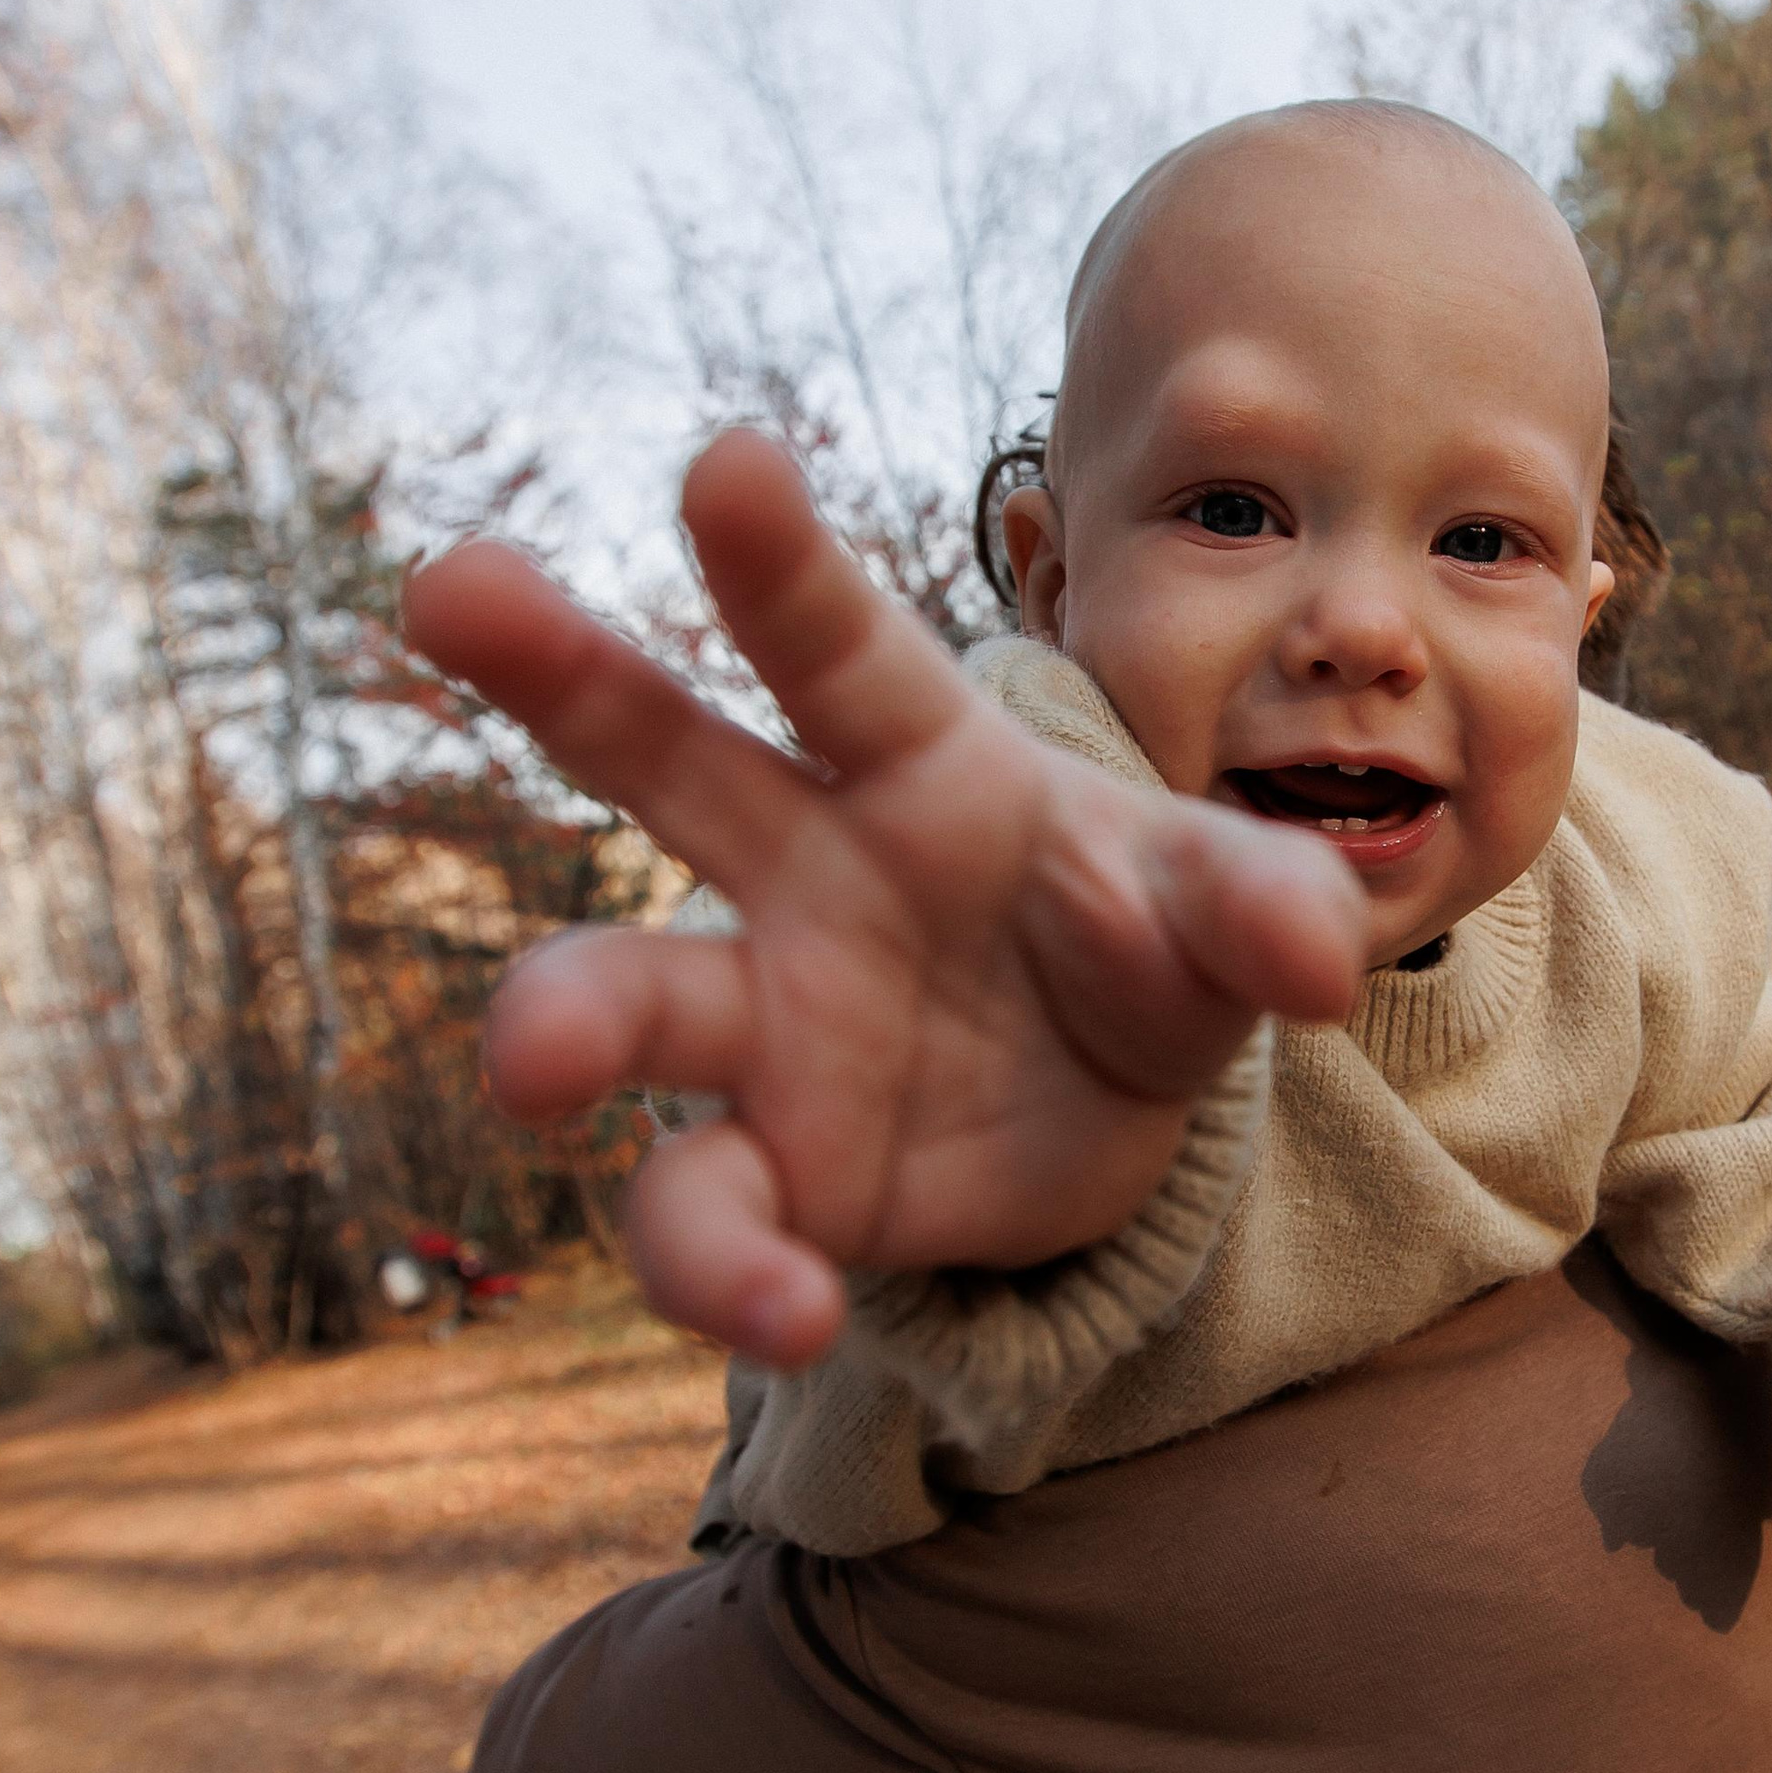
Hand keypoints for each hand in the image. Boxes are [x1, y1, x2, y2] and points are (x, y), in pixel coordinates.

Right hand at [400, 433, 1368, 1365]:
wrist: (1112, 1111)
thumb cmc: (1145, 946)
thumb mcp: (1227, 921)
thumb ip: (1265, 916)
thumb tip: (1321, 960)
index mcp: (922, 766)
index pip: (845, 650)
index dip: (783, 560)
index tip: (727, 459)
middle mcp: (804, 869)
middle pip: (665, 754)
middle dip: (558, 665)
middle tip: (450, 579)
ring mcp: (761, 1022)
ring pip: (626, 1001)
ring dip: (564, 1018)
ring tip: (531, 1064)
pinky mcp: (766, 1173)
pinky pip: (705, 1215)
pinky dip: (730, 1273)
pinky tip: (793, 1312)